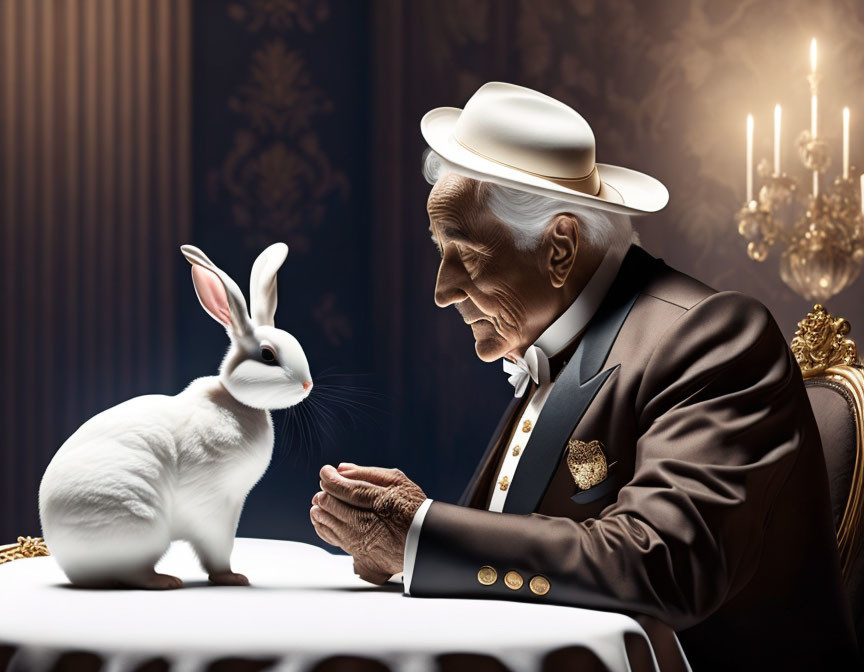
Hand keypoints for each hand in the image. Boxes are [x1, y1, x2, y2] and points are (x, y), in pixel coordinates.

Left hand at [310, 463, 425, 584]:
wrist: (425, 541)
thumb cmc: (412, 507)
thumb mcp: (397, 481)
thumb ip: (368, 473)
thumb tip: (342, 469)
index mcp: (379, 501)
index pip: (346, 488)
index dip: (331, 480)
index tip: (325, 473)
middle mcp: (369, 522)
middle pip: (334, 506)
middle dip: (324, 496)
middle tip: (321, 490)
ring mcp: (363, 540)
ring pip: (331, 524)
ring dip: (320, 512)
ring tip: (317, 504)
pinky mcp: (360, 554)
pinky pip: (334, 540)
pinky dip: (323, 528)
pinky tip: (321, 520)